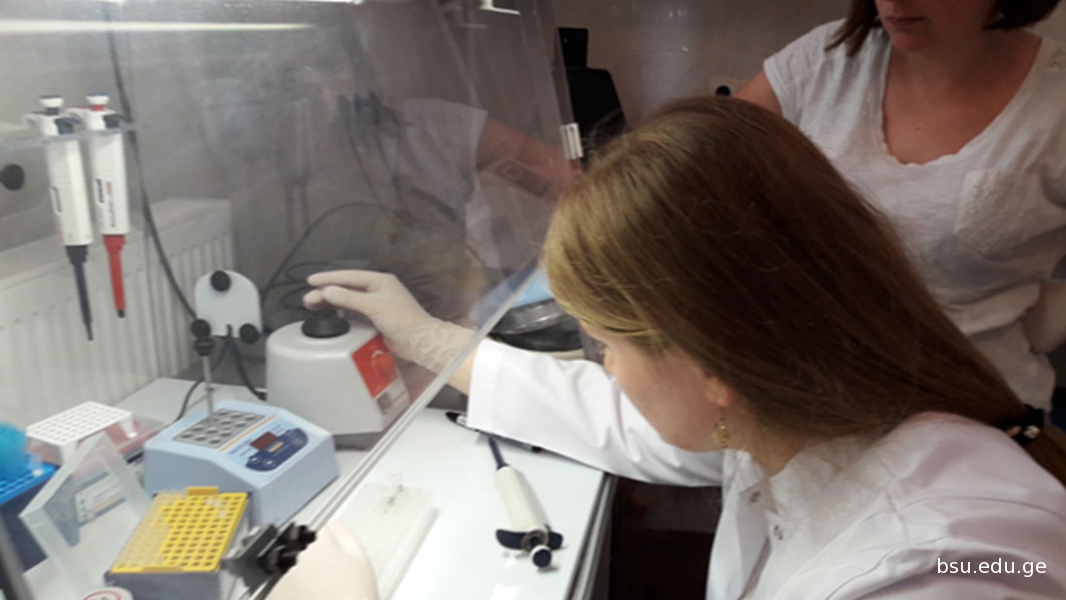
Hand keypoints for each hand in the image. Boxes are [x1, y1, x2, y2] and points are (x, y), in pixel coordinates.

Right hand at [305, 270, 473, 372]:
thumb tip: (329, 291)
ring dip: (332, 301)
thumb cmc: (405, 321)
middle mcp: (378, 290)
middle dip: (327, 291)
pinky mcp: (376, 317)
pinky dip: (341, 310)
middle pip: (347, 287)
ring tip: (314, 304)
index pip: (349, 276)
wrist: (419, 341)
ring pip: (349, 299)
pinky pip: (353, 310)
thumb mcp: (374, 306)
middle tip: (309, 297)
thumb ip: (350, 298)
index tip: (312, 281)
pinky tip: (331, 312)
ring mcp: (377, 303)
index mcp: (380, 281)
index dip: (329, 278)